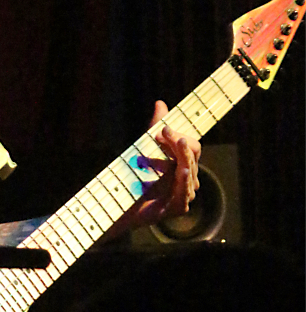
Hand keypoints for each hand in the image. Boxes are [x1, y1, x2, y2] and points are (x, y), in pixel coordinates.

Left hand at [130, 100, 200, 226]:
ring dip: (177, 155)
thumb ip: (154, 128)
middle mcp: (187, 179)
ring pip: (189, 169)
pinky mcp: (177, 208)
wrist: (118, 206)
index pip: (192, 145)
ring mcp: (184, 194)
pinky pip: (184, 192)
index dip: (179, 134)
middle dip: (178, 141)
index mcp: (184, 164)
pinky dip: (184, 180)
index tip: (162, 127)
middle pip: (192, 154)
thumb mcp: (144, 148)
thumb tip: (161, 103)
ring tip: (174, 141)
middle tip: (160, 131)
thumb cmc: (133, 179)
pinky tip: (181, 170)